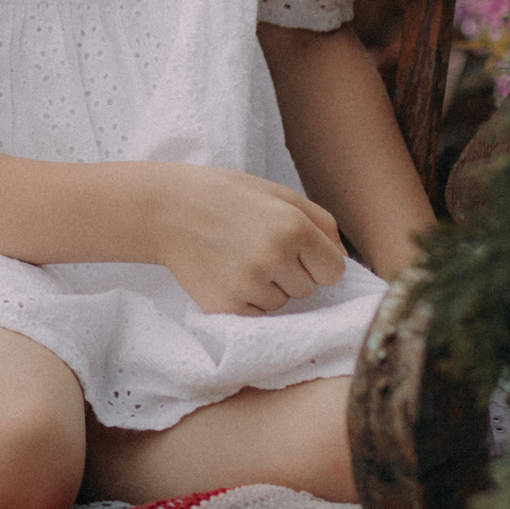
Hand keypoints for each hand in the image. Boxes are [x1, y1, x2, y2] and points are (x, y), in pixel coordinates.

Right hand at [143, 164, 346, 315]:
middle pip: (308, 289)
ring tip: (237, 258)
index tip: (293, 248)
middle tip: (256, 246)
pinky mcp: (226, 305)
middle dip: (290, 272)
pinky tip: (226, 274)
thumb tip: (345, 262)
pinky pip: (256, 315)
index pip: (334, 270)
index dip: (316, 260)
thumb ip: (322, 222)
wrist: (164, 209)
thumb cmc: (226, 196)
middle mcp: (274, 257)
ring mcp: (249, 284)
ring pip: (282, 303)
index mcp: (293, 227)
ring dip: (267, 287)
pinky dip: (245, 299)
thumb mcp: (278, 193)